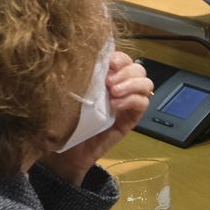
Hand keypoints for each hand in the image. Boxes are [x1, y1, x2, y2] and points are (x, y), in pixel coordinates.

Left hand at [41, 52, 154, 185]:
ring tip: (114, 92)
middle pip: (138, 69)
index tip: (108, 63)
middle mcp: (120, 87)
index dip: (120, 58)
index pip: (123, 59)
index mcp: (106, 77)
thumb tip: (84, 59)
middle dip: (126, 71)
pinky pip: (143, 103)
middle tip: (109, 82)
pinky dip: (133, 99)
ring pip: (146, 84)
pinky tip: (116, 104)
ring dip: (132, 84)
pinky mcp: (131, 118)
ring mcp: (127, 103)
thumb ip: (81, 78)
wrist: (66, 152)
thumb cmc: (64, 120)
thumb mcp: (69, 95)